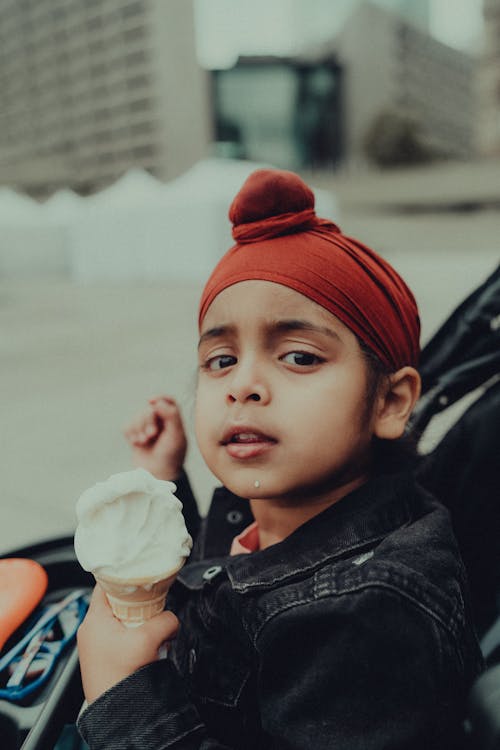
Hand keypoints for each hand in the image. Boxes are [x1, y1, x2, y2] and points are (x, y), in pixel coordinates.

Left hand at [77, 585, 178, 704]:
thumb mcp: (149, 639)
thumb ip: (166, 620)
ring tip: (149, 630)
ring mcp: (94, 645)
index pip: (104, 584)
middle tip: (150, 606)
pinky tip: (144, 646)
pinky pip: (117, 637)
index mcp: (94, 618)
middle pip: (114, 602)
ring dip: (135, 622)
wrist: (114, 709)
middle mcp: (90, 629)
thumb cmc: (120, 676)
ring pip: (118, 620)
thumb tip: (172, 619)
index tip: (138, 576)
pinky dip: (132, 637)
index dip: (122, 577)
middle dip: (135, 604)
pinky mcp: (101, 657)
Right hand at [123, 396, 187, 480]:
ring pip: (136, 417)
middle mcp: (160, 423)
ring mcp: (146, 430)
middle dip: (147, 420)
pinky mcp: (134, 437)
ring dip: (138, 428)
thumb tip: (158, 402)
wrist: (157, 475)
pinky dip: (130, 434)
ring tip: (144, 442)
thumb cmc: (170, 457)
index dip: (159, 398)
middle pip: (149, 409)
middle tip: (152, 435)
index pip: (167, 401)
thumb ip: (171, 416)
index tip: (151, 401)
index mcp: (173, 421)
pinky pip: (127, 426)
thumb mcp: (176, 436)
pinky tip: (136, 443)